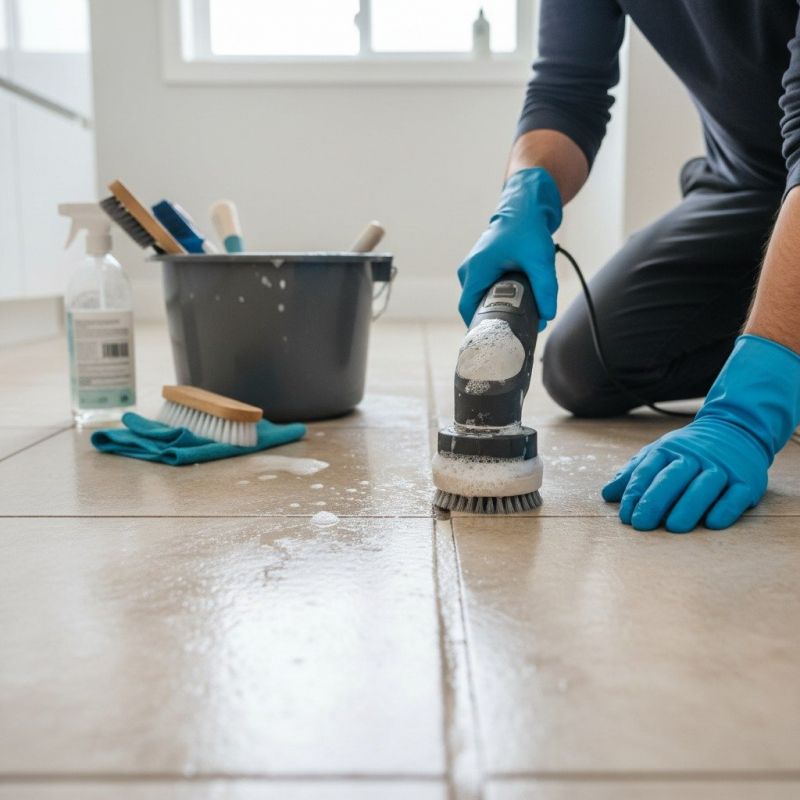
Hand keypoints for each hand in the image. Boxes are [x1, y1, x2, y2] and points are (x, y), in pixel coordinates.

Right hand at [457, 167, 561, 329]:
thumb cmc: (527, 227)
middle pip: (477, 306)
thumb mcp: (539, 258)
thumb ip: (545, 288)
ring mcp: (475, 270)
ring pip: (484, 299)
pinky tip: (522, 300)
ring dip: (503, 307)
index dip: (479, 326)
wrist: (524, 205)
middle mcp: (470, 271)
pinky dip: (504, 297)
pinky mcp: (484, 269)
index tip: (497, 337)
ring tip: (525, 311)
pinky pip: (489, 290)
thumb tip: (547, 316)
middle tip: (519, 327)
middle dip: (497, 318)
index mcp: (475, 270)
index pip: (468, 310)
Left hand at [602, 335, 799, 531]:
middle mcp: (696, 457)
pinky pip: (736, 494)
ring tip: (674, 527)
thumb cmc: (688, 451)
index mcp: (669, 450)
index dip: (635, 493)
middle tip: (642, 524)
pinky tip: (712, 522)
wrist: (736, 429)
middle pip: (673, 477)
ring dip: (688, 506)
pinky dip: (725, 508)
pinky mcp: (747, 480)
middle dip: (655, 500)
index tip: (626, 516)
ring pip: (705, 486)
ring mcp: (722, 467)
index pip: (648, 470)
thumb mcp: (659, 453)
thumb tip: (607, 495)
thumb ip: (634, 473)